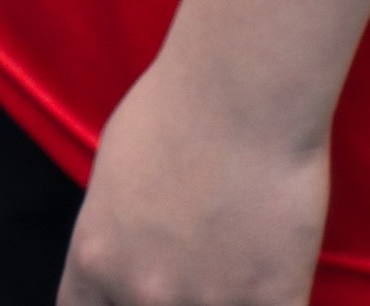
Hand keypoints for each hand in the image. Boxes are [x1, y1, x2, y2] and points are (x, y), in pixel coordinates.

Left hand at [60, 53, 327, 305]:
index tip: (130, 289)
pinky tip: (273, 270)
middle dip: (165, 297)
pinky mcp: (270, 302)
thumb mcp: (113, 169)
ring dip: (220, 296)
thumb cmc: (177, 102)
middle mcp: (142, 294)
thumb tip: (126, 256)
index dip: (109, 303)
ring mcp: (205, 305)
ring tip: (233, 256)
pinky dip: (269, 297)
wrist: (245, 85)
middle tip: (192, 261)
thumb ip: (114, 230)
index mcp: (96, 260)